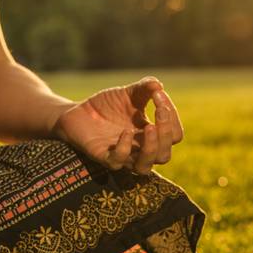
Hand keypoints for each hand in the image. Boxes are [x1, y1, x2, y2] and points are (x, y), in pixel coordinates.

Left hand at [52, 76, 183, 174]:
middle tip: (158, 111)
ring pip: (144, 168)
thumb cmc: (106, 105)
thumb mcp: (128, 93)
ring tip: (149, 127)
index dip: (172, 117)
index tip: (158, 95)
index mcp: (150, 134)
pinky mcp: (102, 157)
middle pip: (164, 156)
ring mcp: (122, 155)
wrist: (78, 112)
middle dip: (166, 133)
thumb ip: (144, 88)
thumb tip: (158, 85)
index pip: (174, 135)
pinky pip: (118, 163)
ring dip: (151, 149)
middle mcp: (139, 149)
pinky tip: (125, 132)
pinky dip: (124, 149)